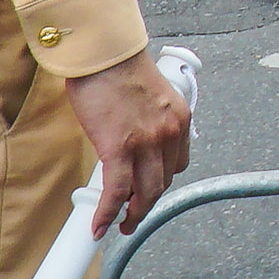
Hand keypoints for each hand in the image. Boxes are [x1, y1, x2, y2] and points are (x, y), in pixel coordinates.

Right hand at [64, 50, 192, 235]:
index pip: (178, 163)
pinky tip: (99, 225)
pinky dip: (108, 213)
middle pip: (163, 182)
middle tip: (134, 215)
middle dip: (147, 203)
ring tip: (121, 226)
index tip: (148, 188)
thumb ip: (148, 119)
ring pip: (144, 193)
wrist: (104, 53)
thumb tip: (130, 139)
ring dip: (133, 215)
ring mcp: (146, 143)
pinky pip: (116, 191)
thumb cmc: (118, 67)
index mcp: (179, 119)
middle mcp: (169, 133)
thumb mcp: (148, 95)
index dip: (162, 180)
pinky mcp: (119, 148)